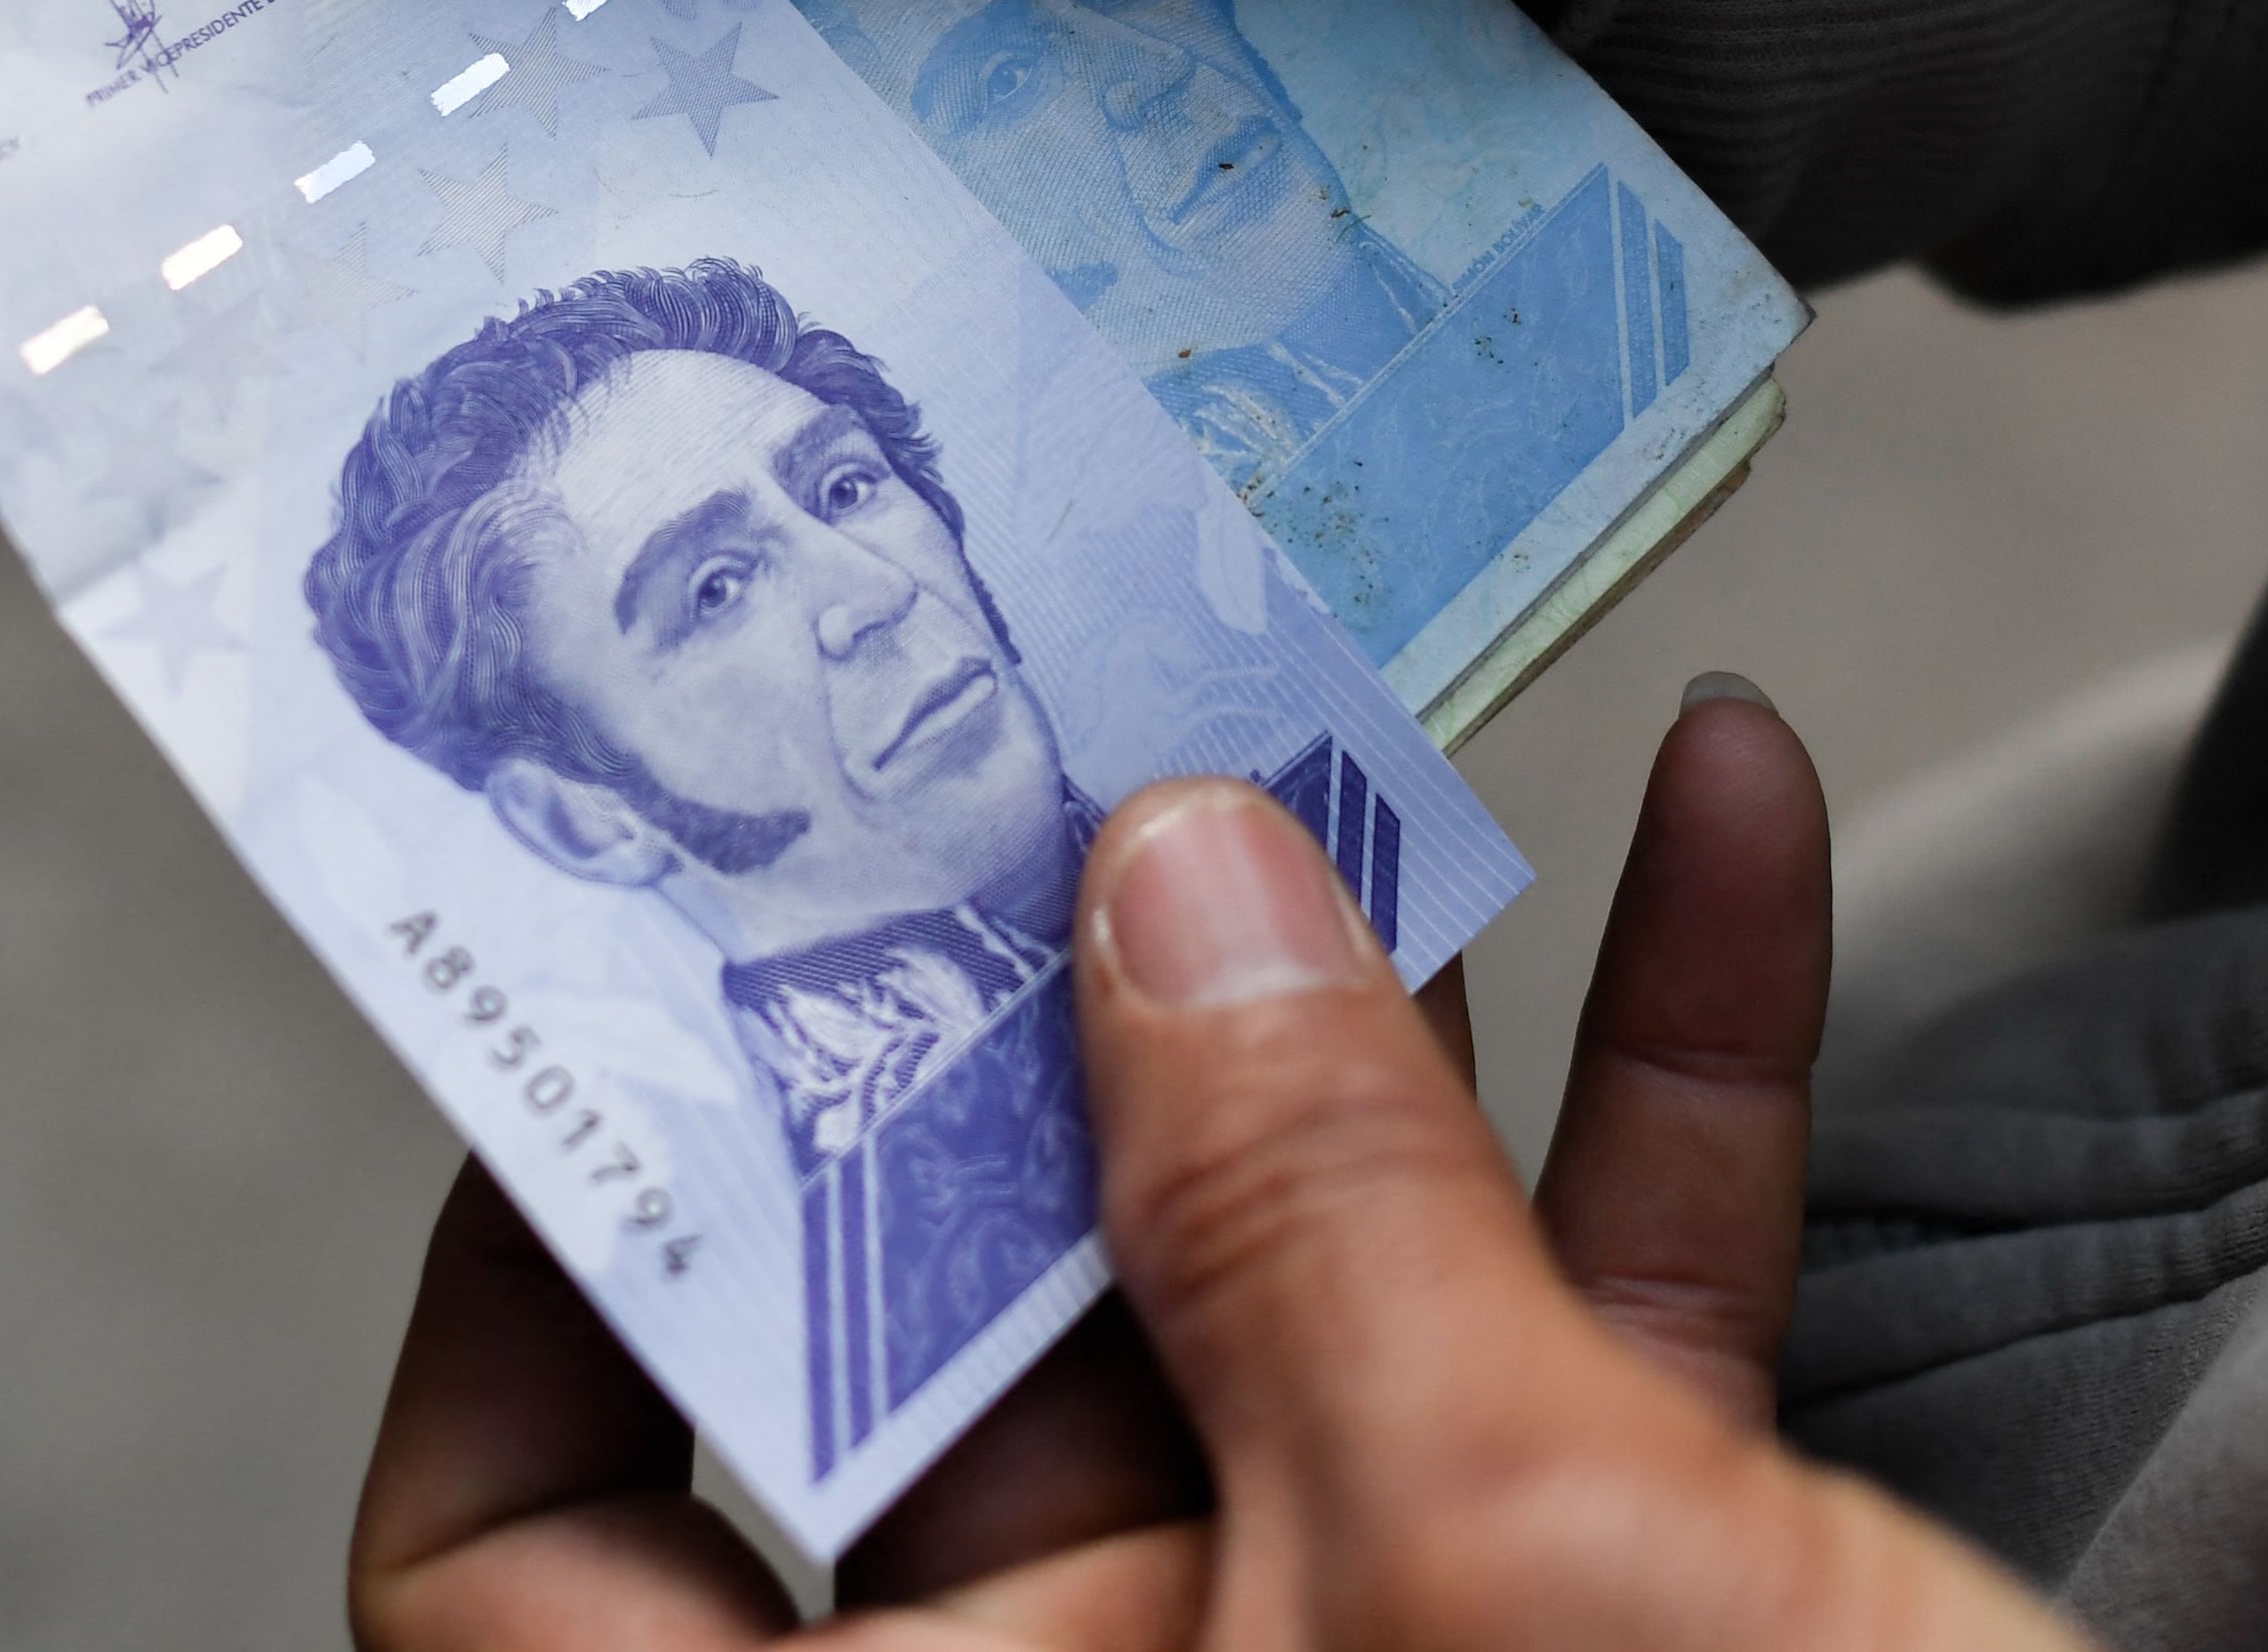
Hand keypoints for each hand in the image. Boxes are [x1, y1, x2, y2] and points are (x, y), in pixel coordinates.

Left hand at [341, 686, 2090, 1646]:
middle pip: (957, 1348)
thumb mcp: (1487, 1563)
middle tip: (1059, 716)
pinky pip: (1587, 1337)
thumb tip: (1171, 888)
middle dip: (1034, 1019)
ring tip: (1385, 702)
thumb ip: (1308, 1227)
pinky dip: (1660, 1096)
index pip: (536, 1572)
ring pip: (1299, 1294)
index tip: (647, 991)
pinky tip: (1730, 825)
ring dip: (1383, 993)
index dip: (542, 1290)